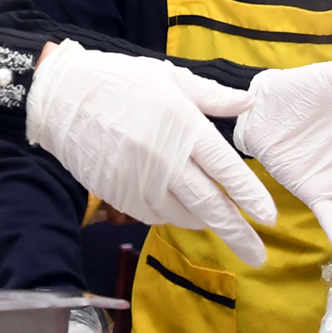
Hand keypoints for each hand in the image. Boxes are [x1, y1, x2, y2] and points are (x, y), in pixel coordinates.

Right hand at [26, 38, 275, 265]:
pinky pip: (154, 216)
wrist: (61, 97)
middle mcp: (165, 159)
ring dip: (205, 222)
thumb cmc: (119, 81)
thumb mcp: (169, 76)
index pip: (225, 169)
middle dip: (237, 232)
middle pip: (209, 204)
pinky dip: (173, 218)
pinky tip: (183, 212)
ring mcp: (140, 181)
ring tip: (219, 223)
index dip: (249, 195)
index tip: (269, 217)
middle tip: (258, 255)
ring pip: (183, 215)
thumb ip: (212, 95)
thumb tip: (249, 102)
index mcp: (184, 126)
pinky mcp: (119, 194)